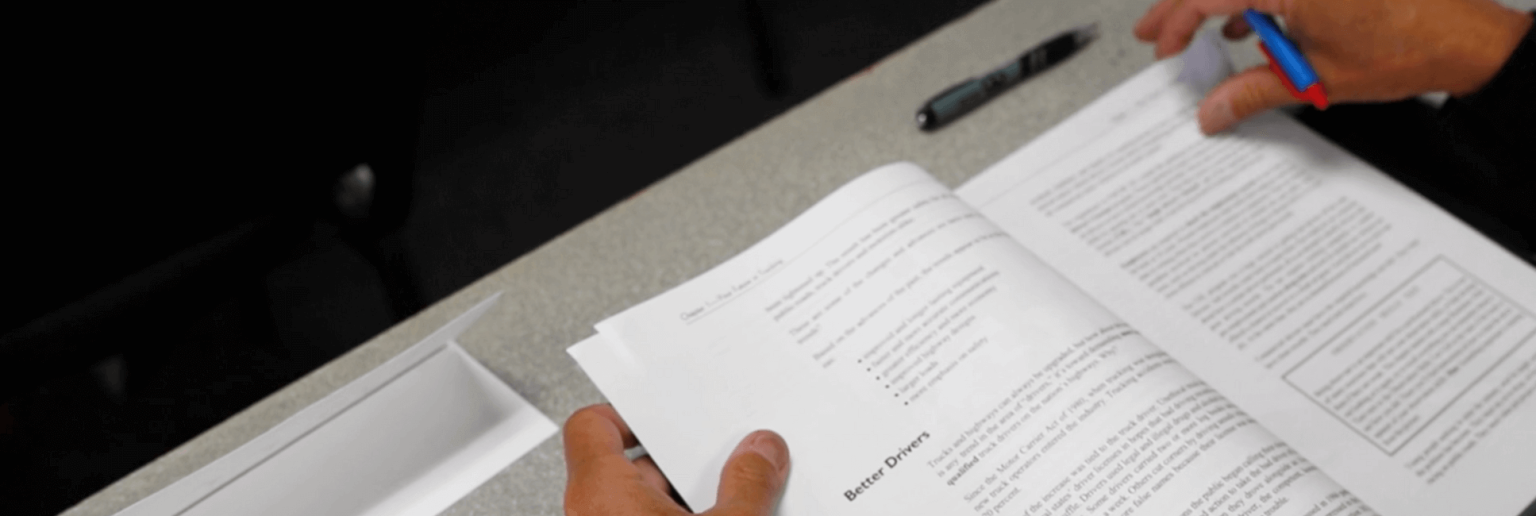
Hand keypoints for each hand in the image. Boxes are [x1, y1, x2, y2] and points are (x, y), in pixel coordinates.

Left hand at [563, 404, 791, 515]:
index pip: (591, 426)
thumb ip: (748, 484)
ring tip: (737, 496)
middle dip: (685, 462)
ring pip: (644, 504)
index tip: (668, 410)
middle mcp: (592, 514)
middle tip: (729, 456)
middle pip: (632, 466)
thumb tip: (763, 450)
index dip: (629, 411)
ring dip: (688, 500)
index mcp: (600, 492)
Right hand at [1134, 0, 1533, 132]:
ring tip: (1203, 37)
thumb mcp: (1313, 78)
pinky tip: (1253, 28)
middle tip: (1159, 33)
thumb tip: (1212, 110)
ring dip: (1221, 5)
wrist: (1465, 40)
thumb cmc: (1406, 48)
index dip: (1176, 23)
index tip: (1164, 48)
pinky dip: (1257, 1)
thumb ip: (1251, 93)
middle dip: (1184, 8)